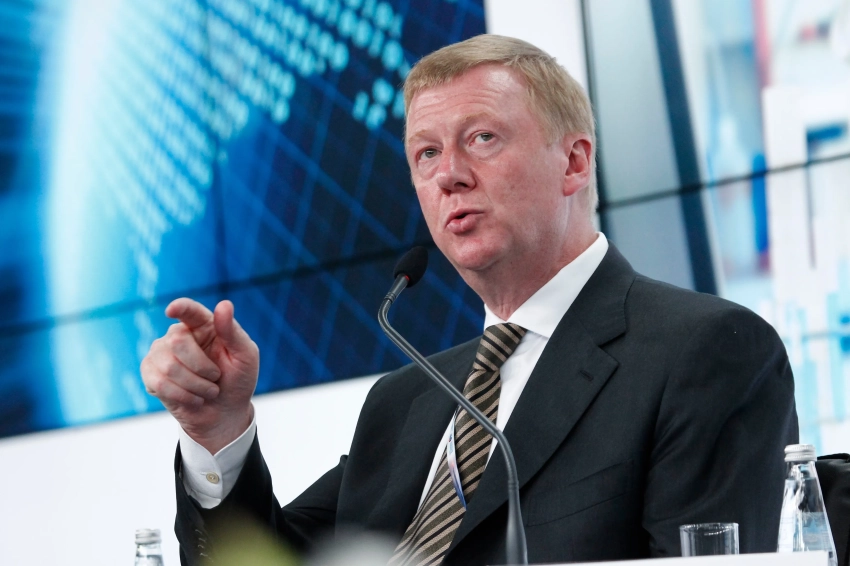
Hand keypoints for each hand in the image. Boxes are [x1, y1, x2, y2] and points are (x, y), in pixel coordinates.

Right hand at [141, 298, 259, 453]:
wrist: (225, 413)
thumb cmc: (238, 380)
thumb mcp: (245, 356)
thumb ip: (233, 332)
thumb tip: (224, 304)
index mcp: (204, 324)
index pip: (189, 310)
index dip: (180, 307)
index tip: (172, 310)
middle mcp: (179, 334)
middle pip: (177, 342)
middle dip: (202, 367)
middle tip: (216, 377)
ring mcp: (161, 353)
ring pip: (169, 366)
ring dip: (196, 385)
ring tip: (208, 390)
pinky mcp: (150, 374)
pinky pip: (159, 383)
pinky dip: (183, 396)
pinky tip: (194, 398)